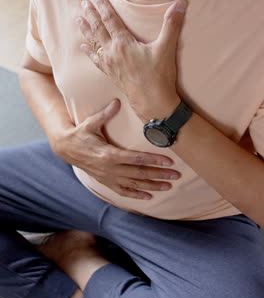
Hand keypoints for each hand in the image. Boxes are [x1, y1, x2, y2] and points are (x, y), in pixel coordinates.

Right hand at [54, 99, 180, 199]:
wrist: (66, 149)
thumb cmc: (81, 134)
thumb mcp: (90, 123)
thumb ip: (105, 114)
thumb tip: (117, 101)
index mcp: (108, 154)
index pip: (136, 158)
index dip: (153, 160)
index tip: (169, 161)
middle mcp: (110, 169)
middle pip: (139, 173)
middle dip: (159, 174)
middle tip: (176, 175)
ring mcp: (108, 178)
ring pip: (134, 185)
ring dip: (152, 186)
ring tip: (169, 186)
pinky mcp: (106, 182)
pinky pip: (123, 192)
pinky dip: (137, 195)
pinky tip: (150, 196)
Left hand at [77, 0, 187, 120]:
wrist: (152, 103)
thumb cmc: (159, 76)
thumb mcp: (166, 48)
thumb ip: (172, 24)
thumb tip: (181, 3)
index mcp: (124, 43)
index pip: (110, 20)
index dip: (103, 7)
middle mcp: (113, 52)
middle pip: (98, 29)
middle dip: (91, 15)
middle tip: (83, 3)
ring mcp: (110, 64)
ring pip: (94, 43)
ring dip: (86, 30)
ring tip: (78, 20)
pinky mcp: (111, 74)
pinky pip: (96, 60)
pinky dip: (89, 52)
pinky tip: (83, 47)